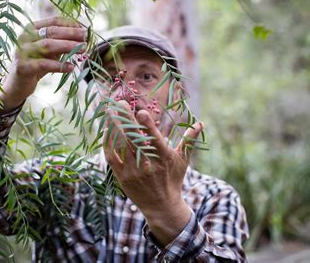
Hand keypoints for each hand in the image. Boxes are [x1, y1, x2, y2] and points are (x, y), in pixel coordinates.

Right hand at [0, 16, 85, 112]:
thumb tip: (83, 37)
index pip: (53, 21)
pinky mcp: (22, 67)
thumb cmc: (35, 64)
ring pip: (48, 45)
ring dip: (68, 46)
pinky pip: (44, 64)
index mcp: (31, 29)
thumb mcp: (48, 51)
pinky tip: (71, 67)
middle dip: (72, 34)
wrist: (17, 84)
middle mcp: (24, 37)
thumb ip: (60, 42)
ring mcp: (21, 51)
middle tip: (87, 38)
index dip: (70, 24)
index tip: (85, 29)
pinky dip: (59, 65)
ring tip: (83, 49)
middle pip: (51, 31)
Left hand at [103, 101, 203, 244]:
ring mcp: (133, 171)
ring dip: (114, 127)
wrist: (162, 206)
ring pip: (120, 145)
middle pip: (134, 139)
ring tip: (110, 111)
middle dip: (125, 119)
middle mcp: (148, 165)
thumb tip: (201, 124)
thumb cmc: (173, 179)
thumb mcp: (183, 160)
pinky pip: (112, 156)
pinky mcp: (122, 177)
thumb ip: (189, 140)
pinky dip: (108, 142)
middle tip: (119, 103)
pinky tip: (108, 129)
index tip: (140, 112)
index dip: (147, 126)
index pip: (154, 139)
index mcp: (163, 158)